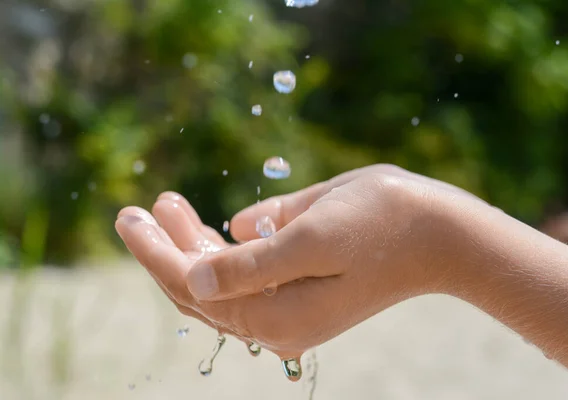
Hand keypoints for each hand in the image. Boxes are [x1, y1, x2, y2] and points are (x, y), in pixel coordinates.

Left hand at [115, 165, 484, 359]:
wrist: (439, 234)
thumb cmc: (381, 224)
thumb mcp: (312, 236)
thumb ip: (252, 264)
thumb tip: (197, 279)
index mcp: (276, 314)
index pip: (193, 287)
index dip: (155, 252)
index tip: (127, 216)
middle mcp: (278, 322)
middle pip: (202, 289)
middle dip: (167, 247)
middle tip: (140, 208)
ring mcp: (290, 309)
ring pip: (223, 283)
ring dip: (193, 244)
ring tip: (170, 204)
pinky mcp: (303, 292)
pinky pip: (248, 277)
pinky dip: (224, 251)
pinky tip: (212, 226)